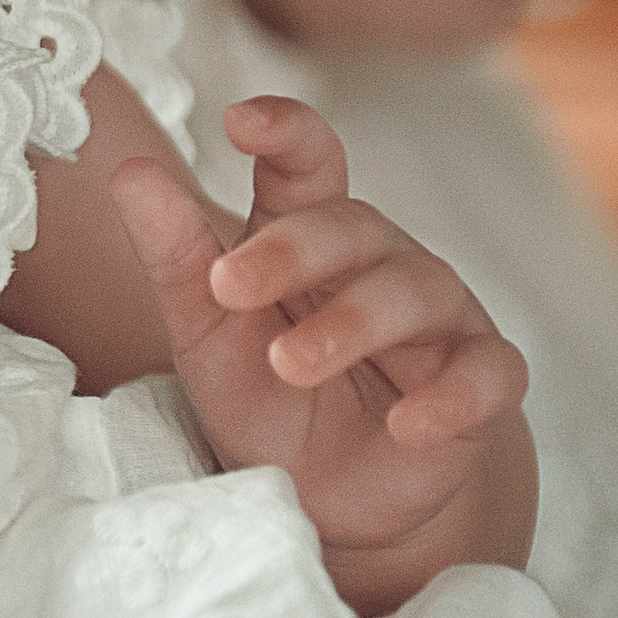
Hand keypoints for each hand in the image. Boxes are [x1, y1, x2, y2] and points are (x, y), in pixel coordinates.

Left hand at [110, 94, 535, 609]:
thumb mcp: (206, 334)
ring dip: (351, 325)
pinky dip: (452, 397)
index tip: (240, 119)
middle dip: (290, 251)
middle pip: (351, 227)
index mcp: (310, 236)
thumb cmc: (268, 398)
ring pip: (414, 292)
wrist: (331, 499)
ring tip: (289, 364)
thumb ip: (176, 256)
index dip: (285, 132)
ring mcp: (439, 318)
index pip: (307, 165)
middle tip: (228, 287)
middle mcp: (380, 261)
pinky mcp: (481, 382)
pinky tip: (407, 424)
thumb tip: (129, 172)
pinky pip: (488, 373)